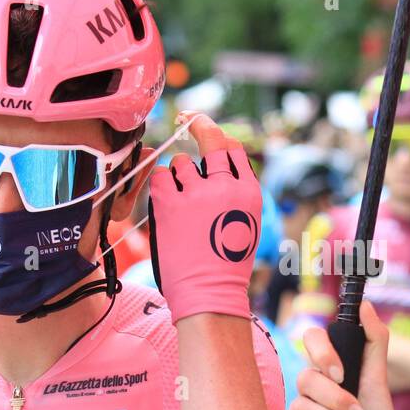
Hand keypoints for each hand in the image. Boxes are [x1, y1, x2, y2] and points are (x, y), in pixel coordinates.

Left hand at [147, 113, 261, 322]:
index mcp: (249, 192)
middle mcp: (226, 187)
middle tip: (187, 116)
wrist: (209, 294)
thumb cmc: (225, 266)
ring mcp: (197, 193)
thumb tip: (220, 167)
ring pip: (180, 162)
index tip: (205, 130)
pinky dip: (159, 185)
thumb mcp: (247, 224)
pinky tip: (166, 203)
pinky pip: (160, 176)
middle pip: (211, 138)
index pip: (234, 148)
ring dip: (176, 175)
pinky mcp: (171, 203)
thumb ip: (237, 193)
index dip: (218, 137)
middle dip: (198, 123)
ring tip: (180, 203)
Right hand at [281, 300, 409, 409]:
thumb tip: (365, 305)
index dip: (323, 353)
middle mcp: (309, 386)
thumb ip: (374, 341)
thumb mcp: (380, 380)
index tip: (342, 373)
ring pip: (302, 408)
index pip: (312, 338)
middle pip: (306, 378)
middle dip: (337, 400)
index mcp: (329, 367)